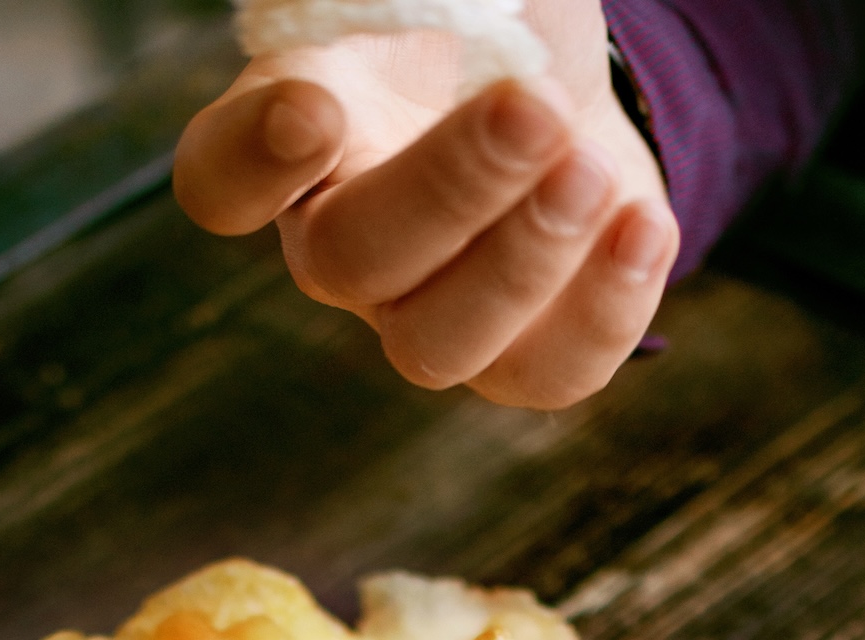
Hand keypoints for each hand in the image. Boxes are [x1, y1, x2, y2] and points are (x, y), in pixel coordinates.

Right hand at [175, 0, 674, 408]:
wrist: (559, 92)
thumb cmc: (482, 20)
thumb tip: (448, 0)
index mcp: (293, 136)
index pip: (223, 179)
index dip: (252, 159)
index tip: (314, 109)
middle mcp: (341, 244)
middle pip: (351, 259)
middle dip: (451, 187)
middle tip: (535, 110)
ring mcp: (427, 316)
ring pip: (440, 343)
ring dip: (524, 260)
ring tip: (591, 166)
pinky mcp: (523, 357)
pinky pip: (550, 376)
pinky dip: (604, 306)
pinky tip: (642, 223)